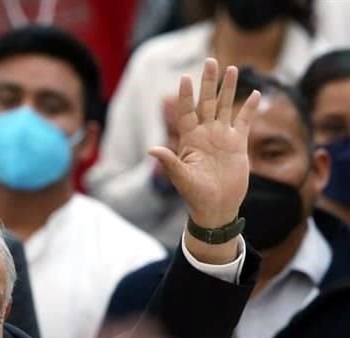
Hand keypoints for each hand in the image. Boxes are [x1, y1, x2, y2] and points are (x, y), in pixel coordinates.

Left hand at [148, 59, 259, 260]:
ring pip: (226, 107)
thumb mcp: (181, 178)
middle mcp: (205, 134)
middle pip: (207, 102)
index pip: (186, 112)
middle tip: (210, 60)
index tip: (184, 78)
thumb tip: (151, 149)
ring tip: (233, 68)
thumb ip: (169, 162)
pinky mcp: (238, 144)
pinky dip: (249, 108)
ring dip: (229, 89)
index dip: (185, 96)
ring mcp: (222, 137)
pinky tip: (255, 94)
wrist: (216, 208)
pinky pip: (244, 121)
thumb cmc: (195, 195)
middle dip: (209, 82)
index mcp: (189, 140)